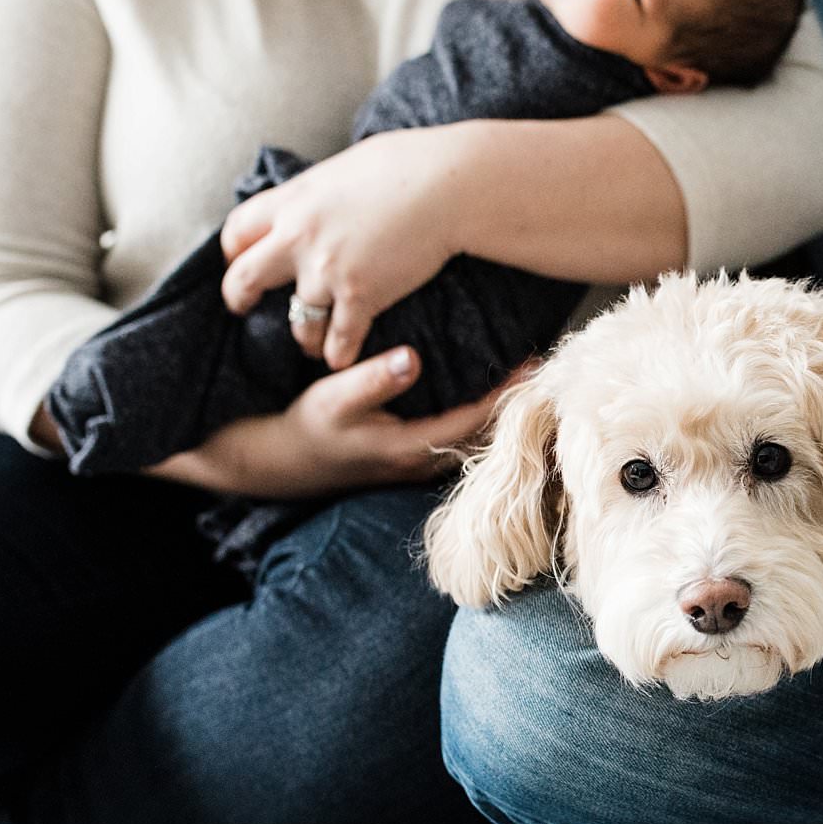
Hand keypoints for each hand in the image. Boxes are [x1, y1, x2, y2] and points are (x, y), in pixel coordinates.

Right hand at [146, 347, 520, 498]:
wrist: (279, 464)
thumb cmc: (305, 428)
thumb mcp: (332, 398)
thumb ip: (372, 379)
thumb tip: (411, 359)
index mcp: (410, 448)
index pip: (475, 421)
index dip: (507, 392)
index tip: (535, 362)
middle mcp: (422, 462)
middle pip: (484, 434)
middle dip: (513, 400)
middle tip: (543, 361)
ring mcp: (418, 464)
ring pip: (474, 438)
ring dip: (499, 408)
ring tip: (523, 371)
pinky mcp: (411, 457)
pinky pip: (458, 436)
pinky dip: (478, 413)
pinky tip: (488, 387)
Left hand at [220, 128, 473, 370]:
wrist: (448, 186)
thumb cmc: (409, 164)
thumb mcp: (346, 167)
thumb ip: (321, 192)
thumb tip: (321, 197)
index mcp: (293, 200)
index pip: (238, 230)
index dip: (235, 251)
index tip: (241, 260)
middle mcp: (298, 237)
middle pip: (244, 278)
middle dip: (240, 298)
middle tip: (246, 308)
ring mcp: (327, 271)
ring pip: (296, 321)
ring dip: (303, 336)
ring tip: (311, 343)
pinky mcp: (361, 297)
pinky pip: (339, 341)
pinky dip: (339, 354)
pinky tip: (342, 358)